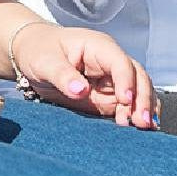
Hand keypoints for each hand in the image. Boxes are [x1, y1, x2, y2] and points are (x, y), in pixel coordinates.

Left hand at [10, 21, 159, 129]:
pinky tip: (141, 128)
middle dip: (142, 98)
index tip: (125, 100)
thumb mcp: (44, 61)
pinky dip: (136, 114)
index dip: (126, 80)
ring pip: (139, 91)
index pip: (120, 62)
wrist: (33, 52)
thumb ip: (62, 75)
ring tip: (143, 128)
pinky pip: (128, 105)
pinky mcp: (108, 95)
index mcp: (98, 47)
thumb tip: (80, 90)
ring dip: (143, 108)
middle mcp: (110, 61)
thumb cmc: (40, 50)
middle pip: (137, 76)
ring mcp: (112, 79)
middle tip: (141, 121)